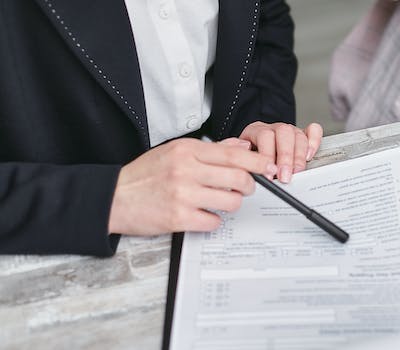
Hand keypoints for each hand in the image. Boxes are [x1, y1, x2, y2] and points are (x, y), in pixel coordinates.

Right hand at [108, 138, 276, 235]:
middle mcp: (186, 170)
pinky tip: (203, 215)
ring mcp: (183, 195)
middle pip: (239, 178)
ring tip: (220, 201)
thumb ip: (211, 149)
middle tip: (244, 188)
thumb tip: (242, 147)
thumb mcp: (175, 152)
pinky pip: (214, 221)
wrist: (113, 197)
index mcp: (187, 150)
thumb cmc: (145, 174)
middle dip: (249, 186)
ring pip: (231, 201)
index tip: (268, 167)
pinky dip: (213, 220)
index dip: (257, 162)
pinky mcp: (178, 218)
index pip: (233, 154)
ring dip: (231, 204)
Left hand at [238, 122, 322, 182]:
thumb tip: (252, 173)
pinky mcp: (303, 134)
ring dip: (299, 156)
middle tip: (285, 177)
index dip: (267, 156)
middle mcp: (274, 128)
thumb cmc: (249, 159)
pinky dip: (314, 142)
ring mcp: (289, 130)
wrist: (252, 153)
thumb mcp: (243, 160)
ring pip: (298, 135)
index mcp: (256, 130)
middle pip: (284, 134)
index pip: (264, 136)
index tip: (269, 175)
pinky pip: (313, 130)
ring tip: (296, 172)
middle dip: (286, 157)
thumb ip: (246, 163)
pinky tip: (309, 155)